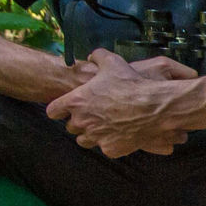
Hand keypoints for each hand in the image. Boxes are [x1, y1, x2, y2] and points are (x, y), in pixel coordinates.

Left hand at [47, 49, 189, 157]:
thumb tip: (91, 57)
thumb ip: (97, 56)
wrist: (152, 107)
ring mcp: (95, 137)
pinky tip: (120, 133)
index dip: (59, 109)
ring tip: (104, 126)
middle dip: (79, 121)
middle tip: (93, 114)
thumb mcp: (112, 62)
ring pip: (84, 140)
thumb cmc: (130, 84)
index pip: (53, 111)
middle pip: (70, 127)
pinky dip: (110, 142)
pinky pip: (104, 147)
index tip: (67, 108)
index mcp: (76, 102)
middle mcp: (82, 122)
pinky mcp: (110, 149)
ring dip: (90, 134)